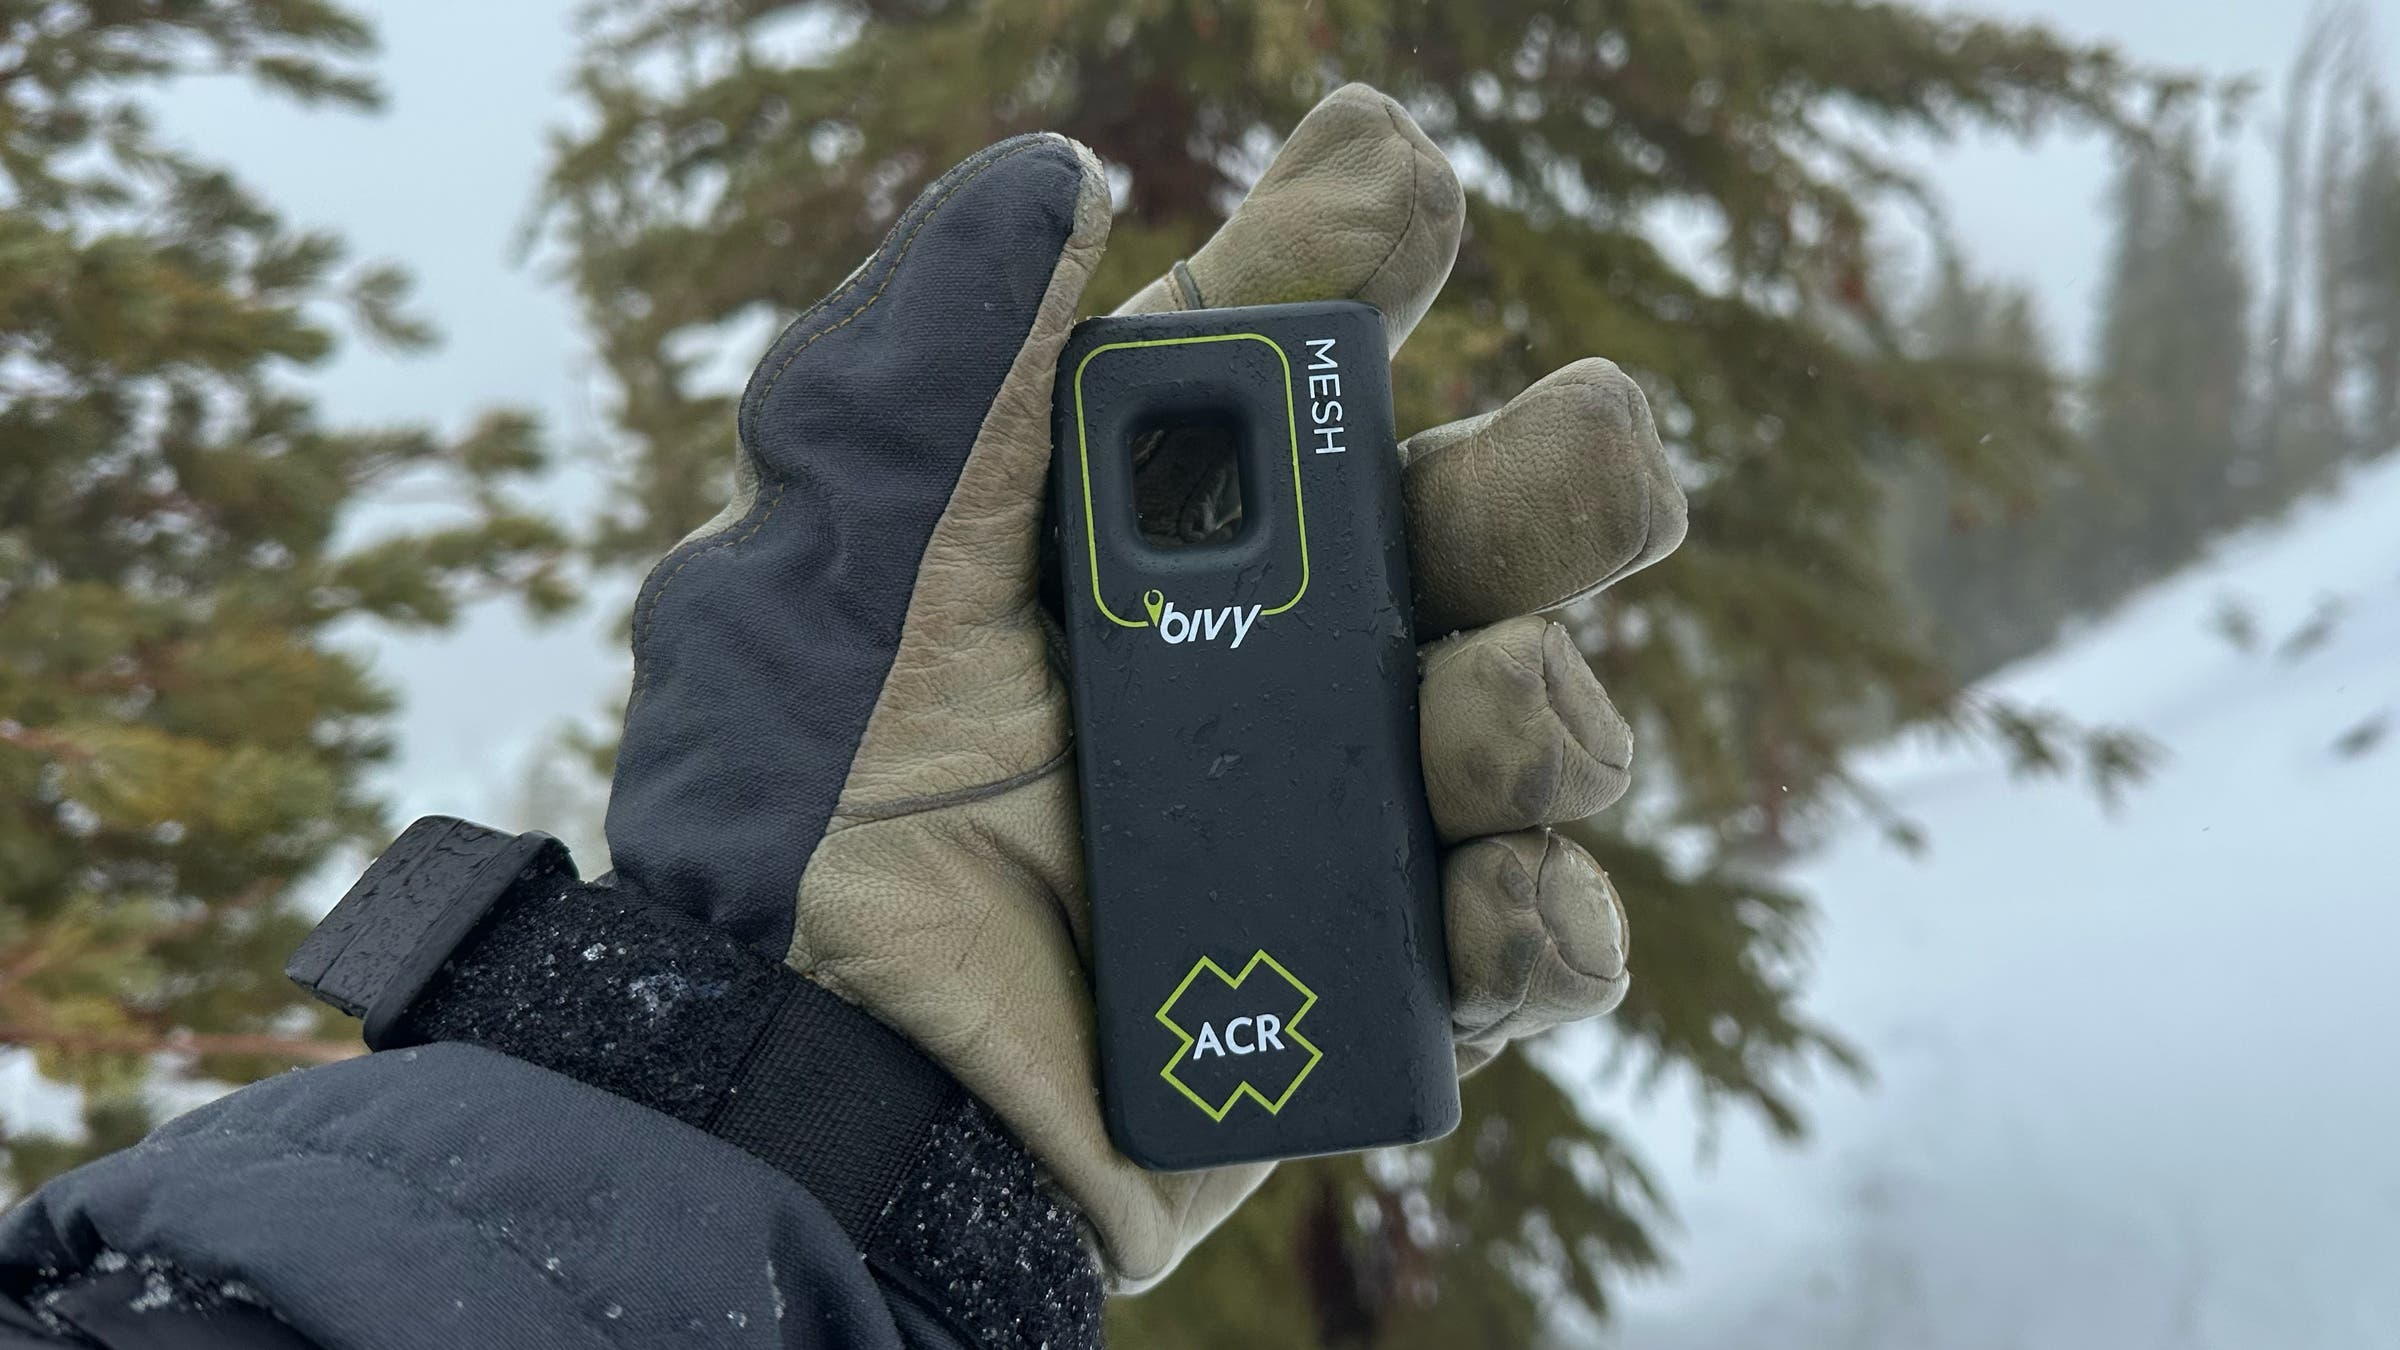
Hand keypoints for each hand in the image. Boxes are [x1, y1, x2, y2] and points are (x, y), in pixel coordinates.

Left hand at [602, 83, 1684, 1287]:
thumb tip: (1067, 177)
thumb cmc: (806, 818)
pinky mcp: (1382, 987)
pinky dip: (1548, 915)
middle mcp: (1272, 656)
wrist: (825, 1092)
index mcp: (1154, 531)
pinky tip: (1489, 900)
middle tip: (1599, 446)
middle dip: (1567, 466)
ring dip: (1545, 701)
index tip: (1401, 187)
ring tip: (1468, 717)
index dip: (1356, 251)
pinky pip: (1543, 939)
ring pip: (1549, 716)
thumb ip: (946, 361)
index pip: (1287, 356)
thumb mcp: (841, 562)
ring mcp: (1342, 821)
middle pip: (1491, 521)